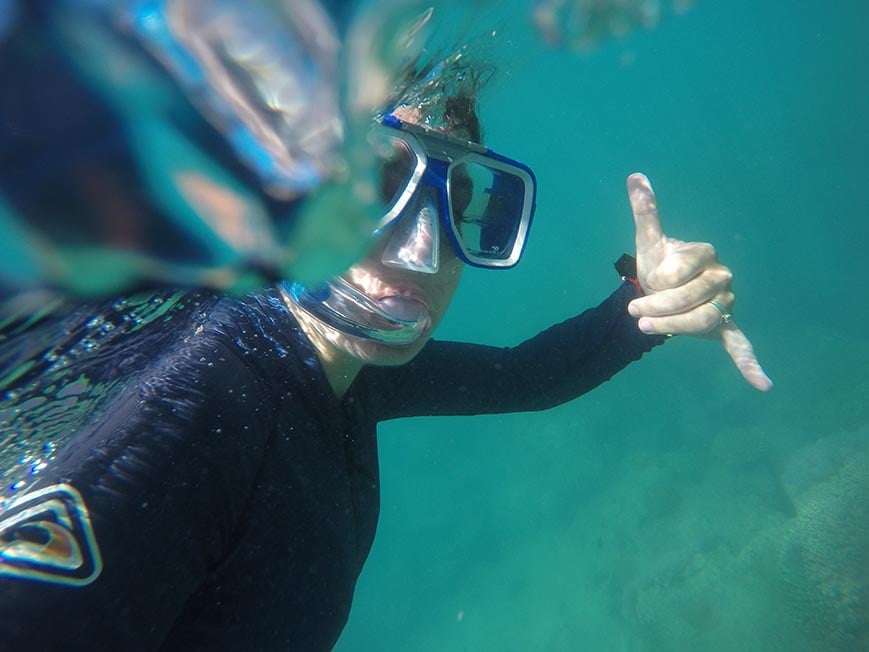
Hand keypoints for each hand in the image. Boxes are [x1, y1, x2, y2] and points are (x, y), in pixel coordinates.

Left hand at [625, 173, 772, 390]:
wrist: (661, 288)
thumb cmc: (658, 263)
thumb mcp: (649, 240)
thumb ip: (645, 211)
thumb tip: (634, 176)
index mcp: (706, 255)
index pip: (682, 272)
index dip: (658, 280)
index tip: (644, 281)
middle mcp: (722, 277)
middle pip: (691, 300)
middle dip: (658, 307)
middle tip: (634, 313)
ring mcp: (724, 303)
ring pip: (703, 321)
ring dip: (672, 327)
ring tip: (645, 327)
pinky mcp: (724, 327)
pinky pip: (740, 345)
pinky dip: (750, 364)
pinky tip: (762, 385)